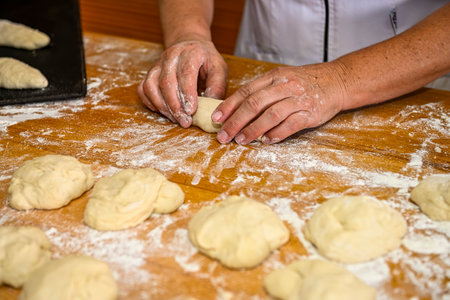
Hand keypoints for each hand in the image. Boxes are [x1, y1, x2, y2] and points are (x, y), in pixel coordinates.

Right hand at [137, 40, 227, 126]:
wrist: (191, 46)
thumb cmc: (206, 61)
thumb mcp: (219, 69)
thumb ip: (217, 87)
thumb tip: (211, 108)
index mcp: (190, 53)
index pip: (185, 74)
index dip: (187, 94)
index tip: (191, 111)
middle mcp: (171, 56)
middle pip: (166, 82)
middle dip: (175, 106)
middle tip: (185, 121)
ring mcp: (158, 64)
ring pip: (151, 86)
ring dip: (162, 106)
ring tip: (175, 119)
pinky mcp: (150, 72)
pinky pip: (143, 89)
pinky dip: (150, 102)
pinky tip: (163, 111)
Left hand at [211, 63, 347, 143]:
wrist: (337, 81)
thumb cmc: (305, 82)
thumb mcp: (282, 79)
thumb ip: (262, 91)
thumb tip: (236, 109)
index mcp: (274, 77)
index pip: (246, 91)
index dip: (229, 106)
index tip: (216, 119)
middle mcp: (285, 86)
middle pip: (254, 104)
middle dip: (235, 121)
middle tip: (224, 135)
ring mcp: (298, 100)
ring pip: (270, 115)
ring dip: (253, 130)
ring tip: (241, 140)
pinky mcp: (310, 113)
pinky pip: (290, 125)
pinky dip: (276, 134)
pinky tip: (266, 141)